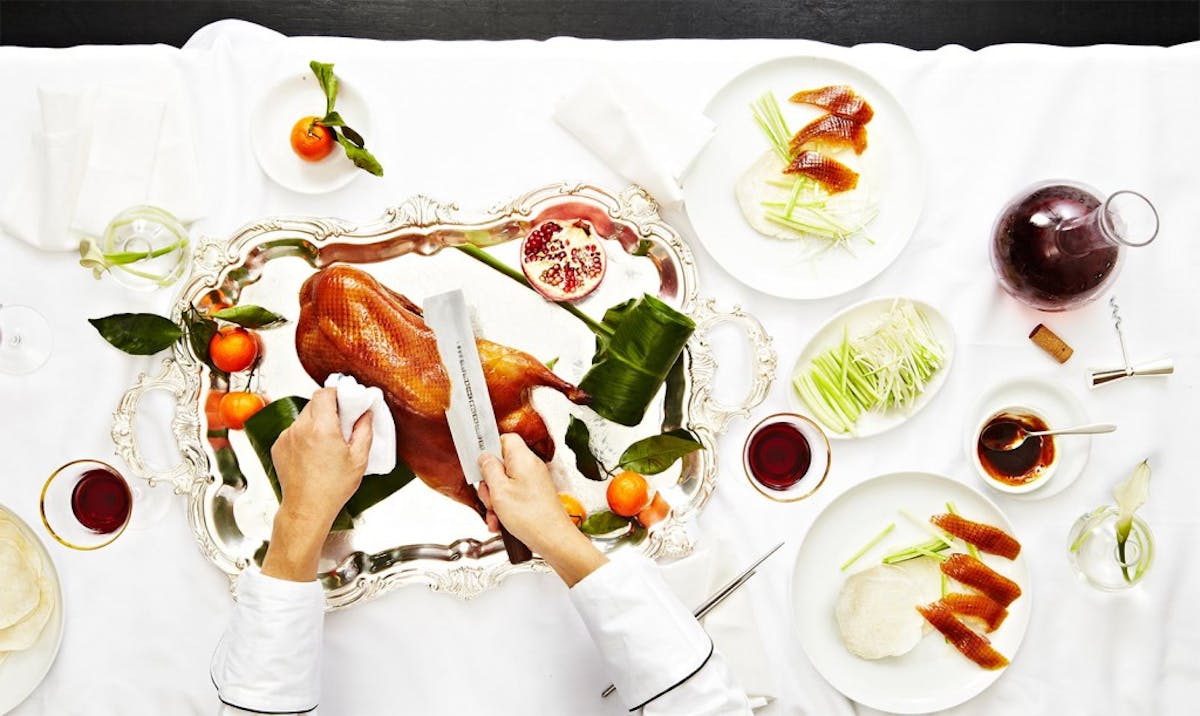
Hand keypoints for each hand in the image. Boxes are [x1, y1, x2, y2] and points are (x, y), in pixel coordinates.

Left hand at [262, 388, 372, 580]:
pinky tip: (314, 453)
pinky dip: (304, 435)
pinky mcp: (278, 446)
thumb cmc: (332, 488)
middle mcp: (300, 428)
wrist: (306, 508)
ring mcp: (286, 437)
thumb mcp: (359, 459)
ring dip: (316, 422)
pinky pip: (294, 431)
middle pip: (314, 403)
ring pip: (304, 417)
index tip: (346, 401)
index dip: (336, 393)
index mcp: (321, 428)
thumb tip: (365, 413)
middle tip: (341, 423)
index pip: (324, 393)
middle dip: (329, 408)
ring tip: (327, 443)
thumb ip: (364, 430)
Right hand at [478, 434, 605, 585]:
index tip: (479, 464)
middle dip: (489, 484)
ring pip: (504, 485)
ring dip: (495, 501)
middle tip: (490, 497)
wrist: (553, 540)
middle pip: (501, 465)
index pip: (504, 439)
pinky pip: (512, 497)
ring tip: (496, 515)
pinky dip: (504, 510)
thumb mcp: (499, 491)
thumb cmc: (531, 517)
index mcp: (523, 459)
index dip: (489, 450)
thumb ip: (489, 470)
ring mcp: (533, 483)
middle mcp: (530, 467)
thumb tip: (484, 458)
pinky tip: (500, 523)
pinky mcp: (534, 497)